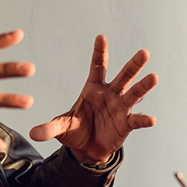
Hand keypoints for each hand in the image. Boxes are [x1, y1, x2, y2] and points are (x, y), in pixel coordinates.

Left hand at [29, 35, 157, 164]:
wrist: (87, 149)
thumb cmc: (75, 131)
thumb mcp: (60, 128)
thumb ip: (49, 129)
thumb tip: (33, 133)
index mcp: (93, 88)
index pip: (98, 67)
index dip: (99, 52)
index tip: (101, 36)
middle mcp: (110, 94)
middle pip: (124, 76)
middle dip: (134, 64)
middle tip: (144, 52)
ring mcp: (120, 108)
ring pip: (134, 93)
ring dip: (144, 86)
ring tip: (154, 77)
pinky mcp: (126, 124)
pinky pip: (136, 120)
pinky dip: (144, 119)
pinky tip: (152, 119)